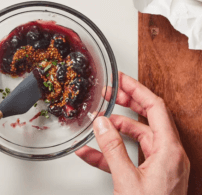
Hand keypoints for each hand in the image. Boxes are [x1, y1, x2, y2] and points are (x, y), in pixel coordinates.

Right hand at [76, 72, 189, 194]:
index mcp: (169, 150)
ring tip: (98, 122)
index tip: (122, 78)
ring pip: (136, 136)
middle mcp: (168, 153)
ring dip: (116, 128)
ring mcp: (159, 164)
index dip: (138, 89)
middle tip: (110, 94)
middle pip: (146, 118)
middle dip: (126, 103)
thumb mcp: (127, 180)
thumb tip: (102, 123)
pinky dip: (111, 152)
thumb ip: (112, 149)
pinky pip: (129, 156)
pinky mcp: (149, 174)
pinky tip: (90, 152)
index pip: (155, 107)